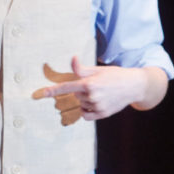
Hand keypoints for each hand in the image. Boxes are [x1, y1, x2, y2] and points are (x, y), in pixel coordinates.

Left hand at [33, 56, 167, 120]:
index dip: (51, 90)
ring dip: (86, 100)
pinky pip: (86, 115)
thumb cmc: (114, 75)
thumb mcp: (98, 69)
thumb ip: (81, 68)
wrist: (133, 86)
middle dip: (81, 91)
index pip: (66, 87)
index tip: (39, 94)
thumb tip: (71, 58)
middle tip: (96, 86)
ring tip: (101, 94)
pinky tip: (98, 103)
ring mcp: (97, 106)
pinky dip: (88, 110)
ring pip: (81, 105)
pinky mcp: (102, 114)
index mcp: (89, 83)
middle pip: (75, 96)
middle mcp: (92, 96)